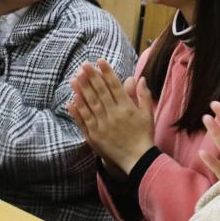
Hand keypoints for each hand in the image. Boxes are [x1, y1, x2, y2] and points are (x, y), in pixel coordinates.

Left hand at [68, 60, 154, 175]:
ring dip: (81, 90)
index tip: (100, 61)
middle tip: (84, 65)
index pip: (114, 86)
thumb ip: (143, 96)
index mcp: (126, 108)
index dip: (107, 72)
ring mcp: (101, 125)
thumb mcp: (147, 114)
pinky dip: (77, 110)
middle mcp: (112, 115)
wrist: (137, 159)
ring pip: (89, 104)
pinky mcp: (93, 136)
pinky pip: (83, 120)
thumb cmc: (144, 135)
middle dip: (91, 77)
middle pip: (100, 92)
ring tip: (74, 78)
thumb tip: (140, 78)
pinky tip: (72, 100)